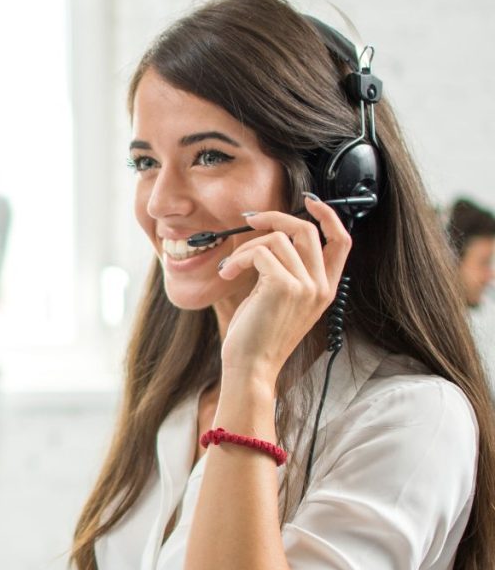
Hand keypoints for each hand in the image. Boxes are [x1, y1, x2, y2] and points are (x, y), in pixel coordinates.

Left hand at [216, 195, 351, 382]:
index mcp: (325, 289)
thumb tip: (272, 237)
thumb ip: (286, 272)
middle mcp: (321, 286)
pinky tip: (227, 274)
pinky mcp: (283, 286)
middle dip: (275, 217)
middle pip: (307, 230)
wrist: (251, 367)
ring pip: (276, 239)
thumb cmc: (258, 338)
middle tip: (249, 219)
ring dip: (245, 249)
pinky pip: (259, 252)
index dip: (329, 216)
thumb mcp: (280, 301)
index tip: (309, 202)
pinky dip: (238, 259)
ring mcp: (305, 286)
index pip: (342, 241)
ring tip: (230, 268)